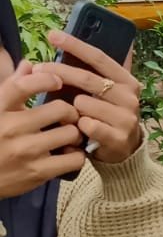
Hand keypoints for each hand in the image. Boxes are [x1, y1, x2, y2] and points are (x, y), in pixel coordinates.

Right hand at [0, 62, 84, 197]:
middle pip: (59, 109)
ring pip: (70, 133)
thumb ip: (12, 87)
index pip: (22, 86)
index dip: (45, 79)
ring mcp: (25, 151)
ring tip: (69, 136)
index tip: (57, 81)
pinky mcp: (37, 172)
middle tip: (69, 117)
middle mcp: (11, 128)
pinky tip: (69, 154)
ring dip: (75, 134)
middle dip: (70, 112)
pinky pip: (74, 159)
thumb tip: (29, 65)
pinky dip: (77, 155)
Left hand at [48, 30, 142, 166]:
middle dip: (59, 72)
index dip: (75, 45)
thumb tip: (79, 41)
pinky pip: (86, 125)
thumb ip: (94, 71)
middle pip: (87, 79)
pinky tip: (79, 129)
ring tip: (70, 113)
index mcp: (126, 80)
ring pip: (83, 103)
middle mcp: (129, 97)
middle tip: (38, 70)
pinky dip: (78, 126)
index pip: (99, 57)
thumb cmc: (108, 115)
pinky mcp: (119, 137)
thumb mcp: (107, 92)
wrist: (125, 150)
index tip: (53, 35)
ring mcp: (126, 118)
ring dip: (71, 108)